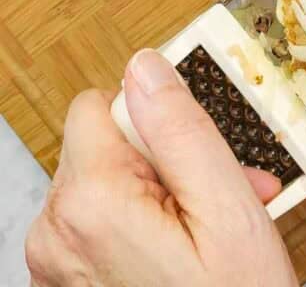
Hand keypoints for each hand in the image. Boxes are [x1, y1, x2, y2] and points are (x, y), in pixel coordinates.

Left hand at [25, 50, 297, 286]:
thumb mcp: (224, 203)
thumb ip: (178, 126)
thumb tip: (143, 66)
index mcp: (89, 204)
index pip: (100, 104)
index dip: (155, 119)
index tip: (192, 154)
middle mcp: (56, 231)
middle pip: (107, 144)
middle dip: (166, 157)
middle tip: (220, 192)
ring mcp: (56, 263)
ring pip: (112, 180)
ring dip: (164, 188)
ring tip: (212, 221)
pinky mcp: (67, 280)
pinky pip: (104, 218)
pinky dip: (146, 220)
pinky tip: (187, 243)